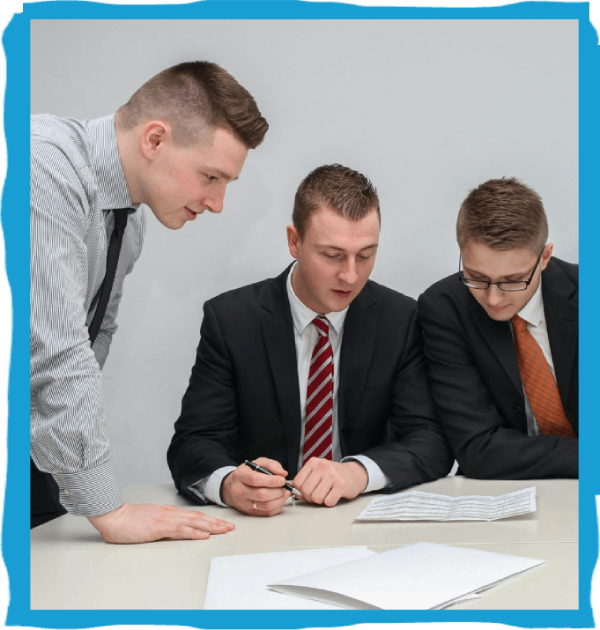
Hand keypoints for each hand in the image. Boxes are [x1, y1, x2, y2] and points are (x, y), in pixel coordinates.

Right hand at [88, 502, 234, 543]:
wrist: (114, 516)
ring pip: (194, 522)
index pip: (194, 516)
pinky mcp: (160, 527)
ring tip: (224, 530)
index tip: (222, 524)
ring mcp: (166, 519)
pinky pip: (181, 530)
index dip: (209, 520)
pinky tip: (204, 535)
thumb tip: (174, 530)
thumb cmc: (128, 520)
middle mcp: (171, 513)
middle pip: (199, 518)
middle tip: (231, 527)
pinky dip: (195, 532)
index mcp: (169, 512)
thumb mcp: (150, 521)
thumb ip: (162, 524)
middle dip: (216, 523)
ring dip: (211, 526)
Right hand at [221, 457, 290, 515]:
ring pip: (266, 506)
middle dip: (278, 491)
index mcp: (240, 475)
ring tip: (284, 492)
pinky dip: (277, 507)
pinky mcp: (249, 512)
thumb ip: (271, 465)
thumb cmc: (247, 473)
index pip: (256, 480)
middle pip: (262, 495)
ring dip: (280, 500)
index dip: (272, 481)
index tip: (282, 480)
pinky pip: (267, 513)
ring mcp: (244, 504)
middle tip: (284, 486)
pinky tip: (280, 499)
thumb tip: (283, 473)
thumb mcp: (258, 463)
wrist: (232, 487)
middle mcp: (239, 491)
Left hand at [292, 459, 367, 506]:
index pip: (297, 482)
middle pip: (306, 491)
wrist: (354, 473)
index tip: (305, 493)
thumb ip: (305, 479)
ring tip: (326, 494)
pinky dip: (330, 502)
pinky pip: (328, 502)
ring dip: (320, 501)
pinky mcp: (341, 485)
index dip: (299, 492)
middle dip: (310, 498)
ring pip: (316, 498)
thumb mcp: (317, 471)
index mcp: (313, 462)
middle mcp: (322, 466)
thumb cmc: (333, 474)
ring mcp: (332, 475)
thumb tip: (291, 491)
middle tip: (317, 495)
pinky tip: (334, 495)